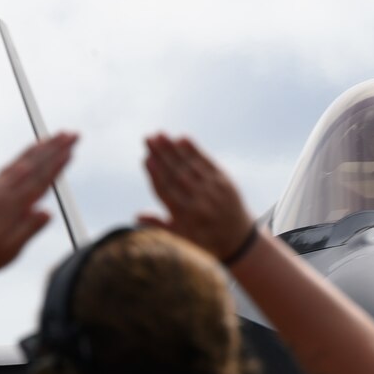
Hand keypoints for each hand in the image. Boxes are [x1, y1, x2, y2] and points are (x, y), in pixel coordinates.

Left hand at [0, 133, 76, 273]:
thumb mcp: (9, 250)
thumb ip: (29, 230)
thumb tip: (48, 212)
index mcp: (10, 206)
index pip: (40, 181)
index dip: (57, 165)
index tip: (72, 150)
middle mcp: (2, 191)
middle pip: (34, 165)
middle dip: (55, 148)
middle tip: (73, 134)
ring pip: (22, 161)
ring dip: (41, 147)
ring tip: (56, 135)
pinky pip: (9, 165)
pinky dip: (23, 155)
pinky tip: (31, 152)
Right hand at [139, 133, 252, 260]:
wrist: (238, 239)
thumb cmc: (204, 239)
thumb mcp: (181, 237)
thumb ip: (159, 224)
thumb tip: (136, 216)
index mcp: (187, 217)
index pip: (167, 191)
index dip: (156, 174)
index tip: (146, 159)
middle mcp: (201, 202)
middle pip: (177, 174)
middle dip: (162, 155)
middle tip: (148, 138)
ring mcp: (214, 190)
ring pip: (190, 165)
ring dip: (174, 148)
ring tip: (160, 134)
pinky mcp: (225, 181)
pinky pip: (207, 162)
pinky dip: (195, 150)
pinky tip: (183, 138)